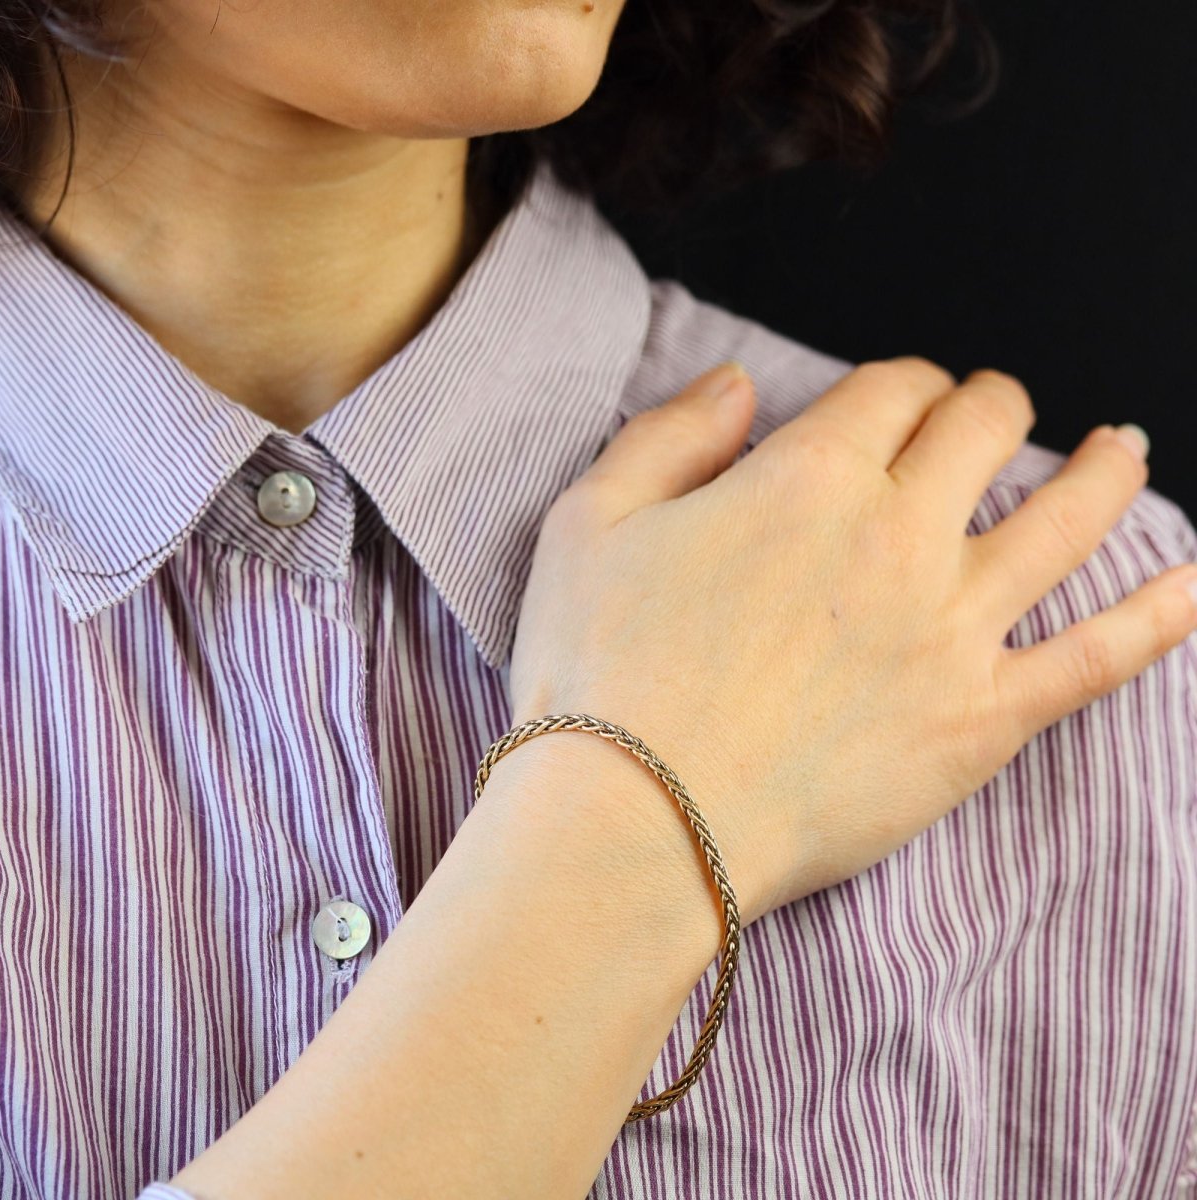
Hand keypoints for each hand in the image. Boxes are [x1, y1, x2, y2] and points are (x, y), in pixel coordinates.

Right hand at [508, 358, 1196, 926]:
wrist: (640, 824)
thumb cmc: (599, 672)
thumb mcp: (590, 522)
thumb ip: (671, 434)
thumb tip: (740, 384)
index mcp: (809, 477)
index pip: (893, 390)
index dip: (902, 385)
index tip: (897, 404)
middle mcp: (900, 534)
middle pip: (986, 430)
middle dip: (990, 408)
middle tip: (989, 417)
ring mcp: (954, 627)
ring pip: (1068, 518)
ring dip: (1104, 469)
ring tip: (1124, 448)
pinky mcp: (982, 719)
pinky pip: (1101, 655)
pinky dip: (1163, 614)